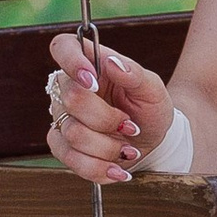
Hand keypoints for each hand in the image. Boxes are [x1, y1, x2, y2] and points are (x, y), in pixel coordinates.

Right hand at [46, 32, 168, 185]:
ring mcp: (63, 118)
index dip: (71, 61)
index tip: (92, 79)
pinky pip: (71, 160)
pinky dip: (99, 168)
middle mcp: (70, 89)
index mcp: (90, 64)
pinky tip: (118, 169)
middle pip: (72, 99)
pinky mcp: (62, 146)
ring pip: (73, 134)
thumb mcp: (153, 89)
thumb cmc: (150, 108)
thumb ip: (134, 73)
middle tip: (130, 124)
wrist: (153, 141)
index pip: (62, 47)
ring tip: (128, 148)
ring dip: (108, 147)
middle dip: (106, 118)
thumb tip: (112, 62)